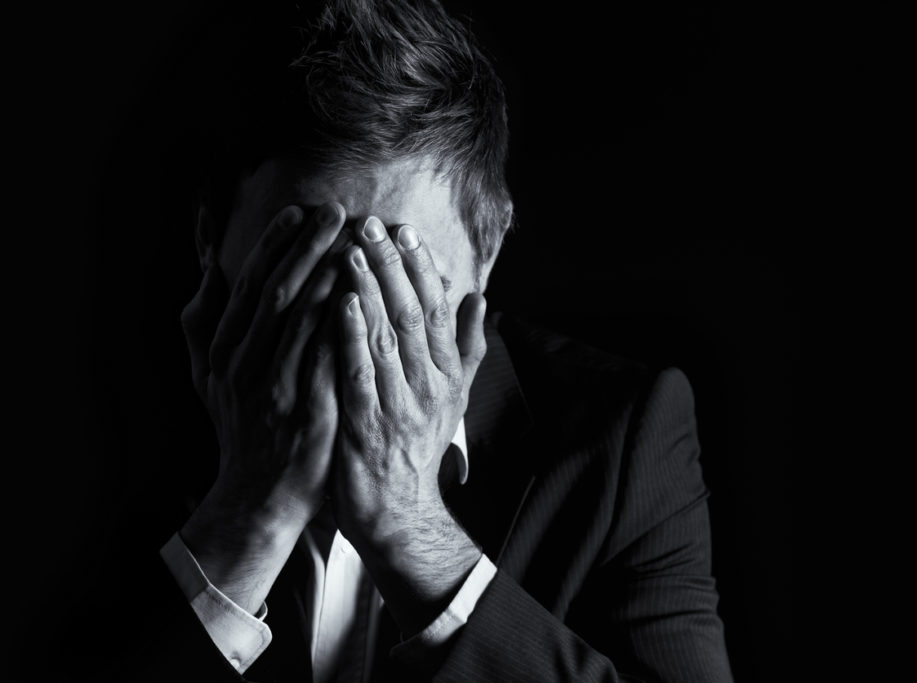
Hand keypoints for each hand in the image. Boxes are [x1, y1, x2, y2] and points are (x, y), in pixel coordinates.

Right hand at [179, 201, 350, 611]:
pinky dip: (346, 327)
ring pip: (302, 322)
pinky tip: (369, 298)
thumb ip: (203, 324)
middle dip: (307, 248)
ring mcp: (276, 390)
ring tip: (357, 242)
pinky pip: (329, 361)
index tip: (300, 212)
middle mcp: (245, 365)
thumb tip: (209, 272)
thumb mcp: (208, 378)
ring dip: (331, 276)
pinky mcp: (308, 413)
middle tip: (337, 212)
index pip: (249, 285)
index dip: (275, 245)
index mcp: (223, 352)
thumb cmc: (240, 429)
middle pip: (277, 293)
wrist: (258, 497)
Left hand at [331, 215, 486, 631]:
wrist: (399, 512)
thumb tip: (482, 300)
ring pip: (386, 337)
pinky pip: (359, 373)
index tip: (406, 231)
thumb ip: (468, 348)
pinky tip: (339, 303)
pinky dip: (351, 336)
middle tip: (372, 223)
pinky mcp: (367, 425)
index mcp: (448, 375)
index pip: (438, 311)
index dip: (422, 269)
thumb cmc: (419, 449)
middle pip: (412, 314)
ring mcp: (399, 405)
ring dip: (370, 290)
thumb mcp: (455, 398)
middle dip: (392, 266)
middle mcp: (429, 385)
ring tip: (353, 249)